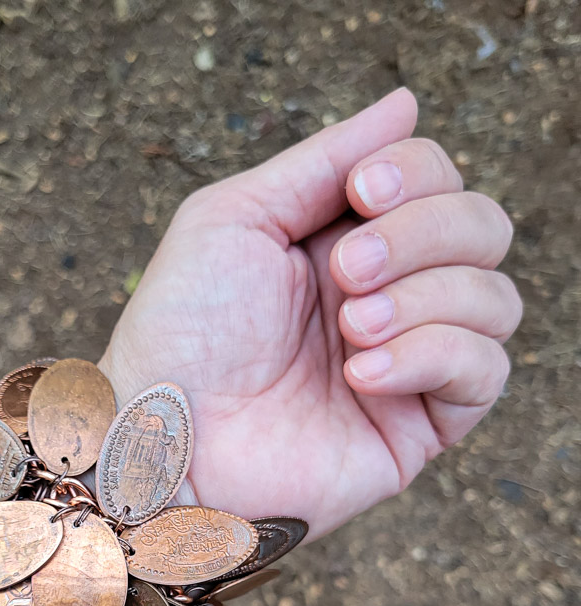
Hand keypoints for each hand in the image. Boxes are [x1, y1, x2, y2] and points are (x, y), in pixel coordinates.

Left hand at [99, 89, 521, 540]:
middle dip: (422, 234)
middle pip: (482, 229)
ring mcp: (408, 362)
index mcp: (346, 240)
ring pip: (496, 299)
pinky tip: (363, 374)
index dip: (416, 174)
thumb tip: (407, 105)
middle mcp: (388, 296)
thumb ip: (323, 160)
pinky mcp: (418, 428)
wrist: (166, 443)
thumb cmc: (182, 332)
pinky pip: (485, 373)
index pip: (437, 180)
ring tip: (349, 328)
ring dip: (427, 297)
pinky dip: (434, 355)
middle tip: (346, 272)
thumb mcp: (235, 217)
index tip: (359, 195)